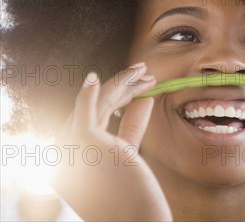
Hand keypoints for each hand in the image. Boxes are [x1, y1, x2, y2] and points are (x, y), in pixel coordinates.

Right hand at [51, 63, 171, 220]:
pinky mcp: (86, 143)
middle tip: (145, 74)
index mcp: (69, 159)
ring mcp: (72, 148)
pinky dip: (89, 94)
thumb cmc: (134, 193)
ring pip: (98, 106)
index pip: (90, 118)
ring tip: (144, 72)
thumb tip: (145, 98)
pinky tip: (94, 78)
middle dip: (121, 89)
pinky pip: (85, 113)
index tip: (138, 86)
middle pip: (94, 109)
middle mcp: (64, 154)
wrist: (138, 219)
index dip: (115, 98)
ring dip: (122, 84)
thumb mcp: (128, 153)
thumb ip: (131, 125)